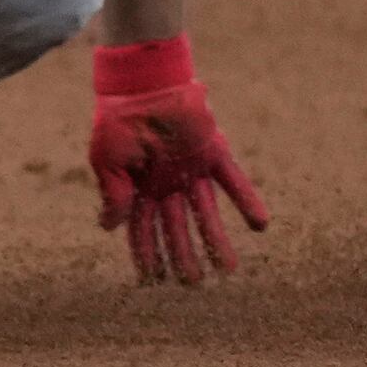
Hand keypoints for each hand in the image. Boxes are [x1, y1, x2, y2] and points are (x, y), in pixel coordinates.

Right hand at [91, 39, 267, 284]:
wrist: (143, 81)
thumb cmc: (117, 119)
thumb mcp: (105, 159)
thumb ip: (111, 193)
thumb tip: (108, 228)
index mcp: (137, 185)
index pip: (142, 228)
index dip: (146, 254)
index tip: (152, 282)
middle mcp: (166, 182)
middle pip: (177, 227)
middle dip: (184, 256)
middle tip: (194, 284)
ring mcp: (190, 169)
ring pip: (206, 213)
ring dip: (217, 241)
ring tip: (230, 270)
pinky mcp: (213, 153)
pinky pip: (234, 182)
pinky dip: (247, 202)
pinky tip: (261, 226)